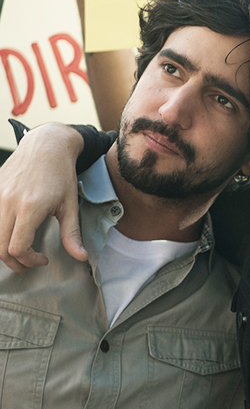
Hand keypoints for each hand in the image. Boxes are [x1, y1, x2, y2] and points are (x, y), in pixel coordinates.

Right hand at [0, 124, 86, 271]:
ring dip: (3, 250)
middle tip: (31, 261)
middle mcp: (8, 202)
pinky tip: (12, 233)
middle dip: (15, 262)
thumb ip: (72, 234)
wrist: (46, 146)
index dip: (29, 261)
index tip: (43, 259)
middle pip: (0, 248)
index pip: (17, 249)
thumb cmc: (61, 175)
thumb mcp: (70, 205)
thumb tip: (82, 258)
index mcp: (30, 207)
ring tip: (21, 250)